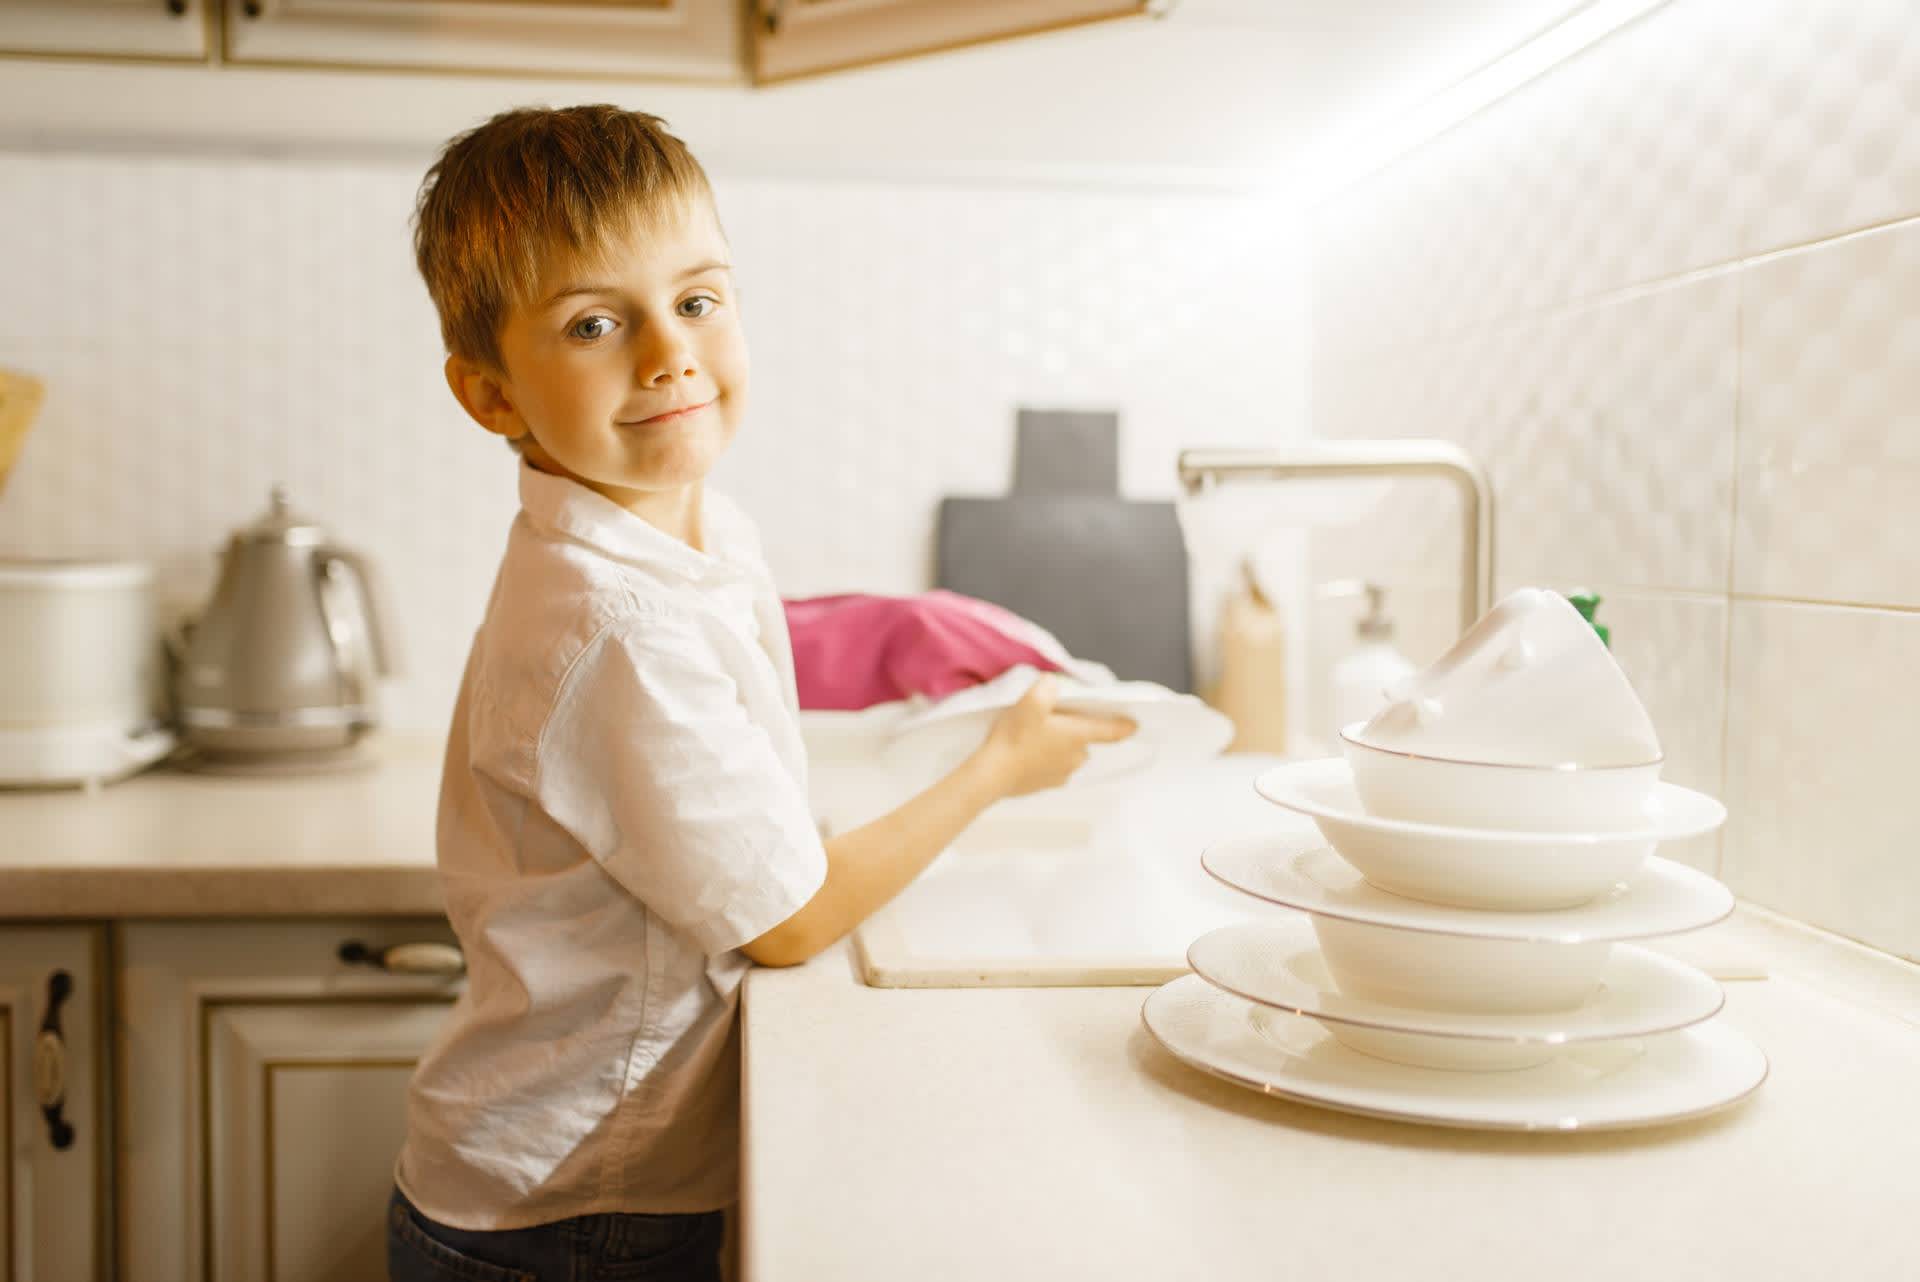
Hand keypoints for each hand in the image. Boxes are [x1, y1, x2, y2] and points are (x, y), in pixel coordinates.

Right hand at [976, 674, 1136, 798]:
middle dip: (1074, 729)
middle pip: (1084, 740)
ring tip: (1036, 735)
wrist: (991, 775)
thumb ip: (1046, 687)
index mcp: (1078, 735)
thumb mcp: (1030, 702)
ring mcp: (1062, 773)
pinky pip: (1052, 768)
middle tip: (1053, 718)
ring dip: (1059, 745)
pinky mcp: (1045, 784)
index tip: (1134, 725)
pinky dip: (1045, 760)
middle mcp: (1076, 757)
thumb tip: (1053, 684)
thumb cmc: (1014, 738)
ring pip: (1068, 754)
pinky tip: (1027, 753)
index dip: (1124, 725)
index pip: (1111, 730)